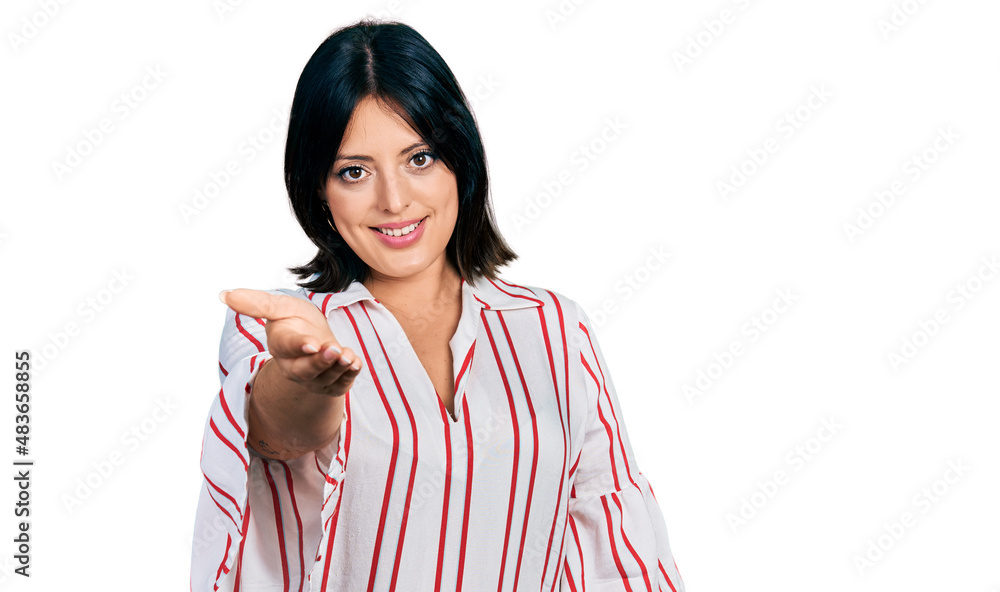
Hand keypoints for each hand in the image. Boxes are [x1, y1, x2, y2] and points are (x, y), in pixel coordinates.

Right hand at [219, 288, 362, 396]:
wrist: (314, 340)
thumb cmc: (294, 321)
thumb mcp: (279, 307)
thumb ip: (257, 303)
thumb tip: (224, 294)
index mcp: (281, 346)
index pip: (289, 347)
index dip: (299, 345)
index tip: (311, 343)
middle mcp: (296, 367)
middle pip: (307, 370)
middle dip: (321, 361)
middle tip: (335, 350)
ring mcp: (315, 378)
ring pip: (327, 377)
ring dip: (339, 367)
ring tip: (349, 356)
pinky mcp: (333, 384)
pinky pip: (342, 383)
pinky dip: (350, 375)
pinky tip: (356, 363)